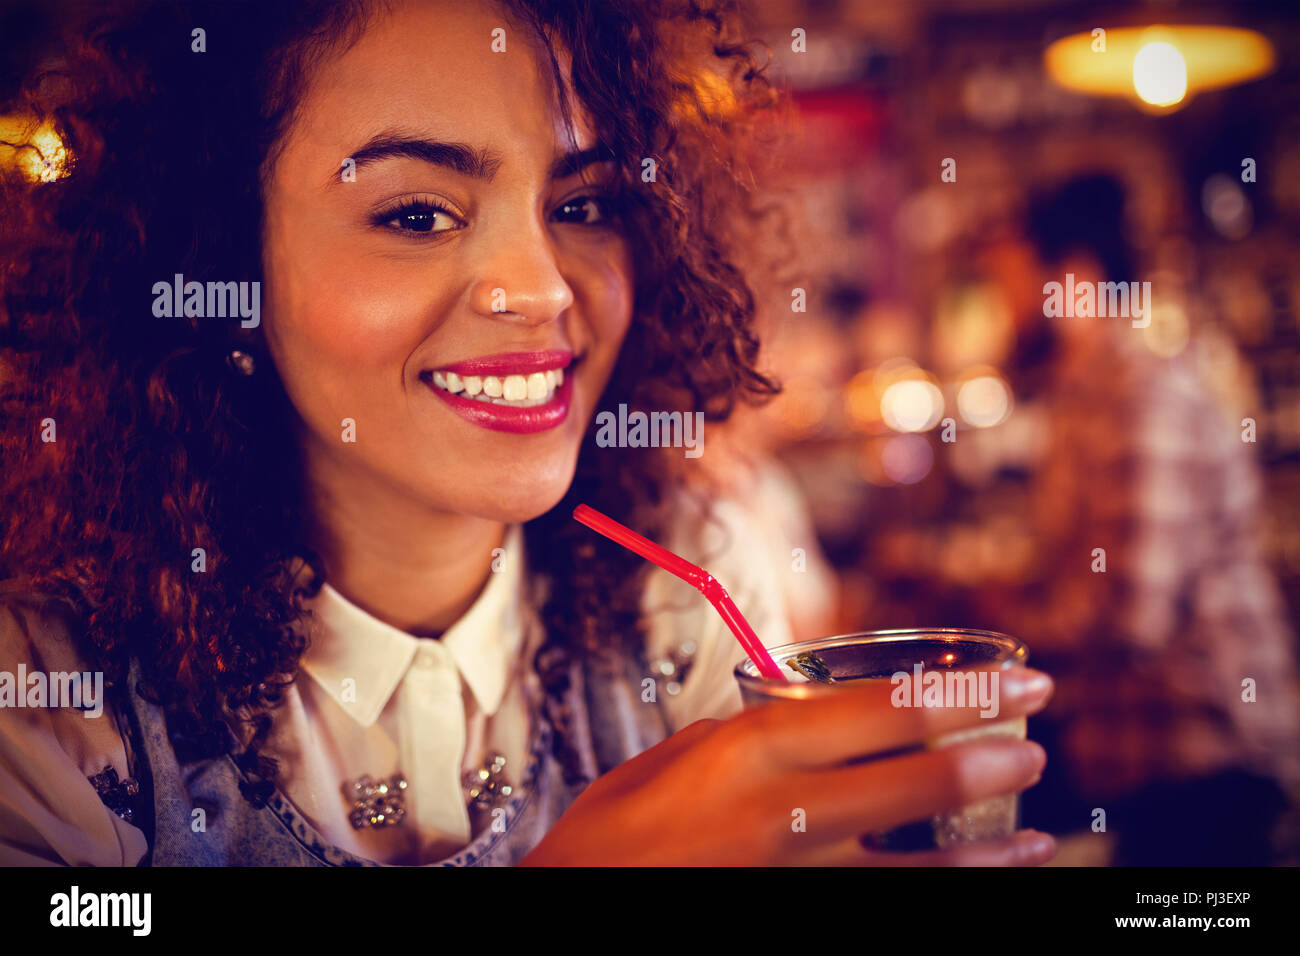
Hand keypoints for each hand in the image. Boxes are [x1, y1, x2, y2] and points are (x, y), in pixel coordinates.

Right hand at [518, 668, 1054, 864]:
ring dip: (989, 846)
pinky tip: (980, 886)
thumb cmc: (609, 833)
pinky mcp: (800, 919)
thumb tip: (804, 725)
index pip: (882, 709)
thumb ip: (746, 737)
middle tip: (1038, 740)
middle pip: (915, 777)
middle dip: (990, 752)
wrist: (572, 908)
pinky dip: (946, 893)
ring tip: (1038, 832)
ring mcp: (797, 879)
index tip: (1021, 679)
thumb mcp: (672, 758)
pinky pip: (892, 906)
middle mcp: (785, 810)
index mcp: (752, 749)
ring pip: (922, 863)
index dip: (965, 692)